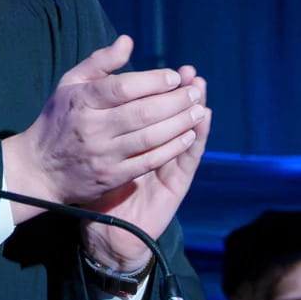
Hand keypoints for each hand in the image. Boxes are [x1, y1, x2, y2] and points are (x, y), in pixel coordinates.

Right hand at [2, 36, 208, 269]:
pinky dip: (171, 149)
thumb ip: (100, 62)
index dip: (153, 81)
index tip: (174, 77)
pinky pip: (148, 162)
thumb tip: (128, 41)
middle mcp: (92, 127)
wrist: (39, 168)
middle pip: (142, 113)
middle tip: (194, 92)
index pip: (123, 87)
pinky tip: (188, 137)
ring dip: (179, 124)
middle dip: (175, 101)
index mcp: (82, 100)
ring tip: (198, 111)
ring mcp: (103, 154)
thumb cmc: (60, 118)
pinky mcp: (111, 176)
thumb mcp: (70, 83)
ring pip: (149, 137)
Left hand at [79, 65, 210, 272]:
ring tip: (200, 87)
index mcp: (139, 138)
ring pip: (188, 132)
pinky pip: (189, 158)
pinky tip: (203, 120)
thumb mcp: (97, 149)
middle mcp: (159, 149)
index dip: (165, 89)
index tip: (173, 72)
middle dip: (183, 94)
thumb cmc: (98, 184)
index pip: (157, 109)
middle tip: (190, 74)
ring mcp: (171, 166)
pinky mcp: (177, 182)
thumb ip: (103, 121)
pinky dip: (198, 138)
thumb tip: (102, 87)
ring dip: (195, 109)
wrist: (106, 228)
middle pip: (176, 116)